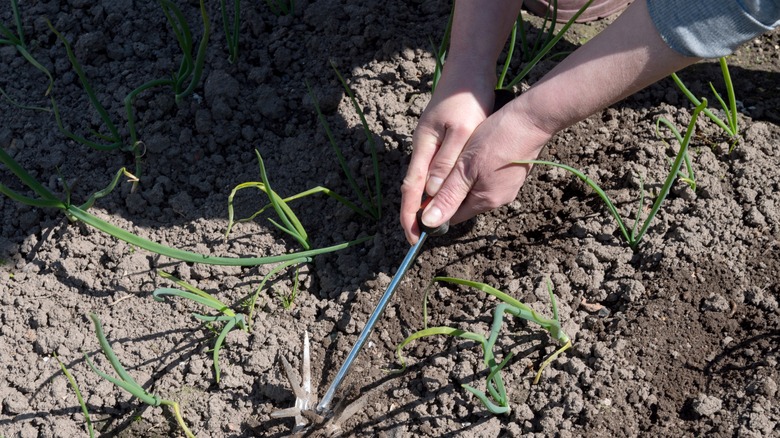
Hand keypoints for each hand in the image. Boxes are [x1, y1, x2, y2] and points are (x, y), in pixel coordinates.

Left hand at [402, 95, 552, 243]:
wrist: (531, 119)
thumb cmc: (496, 140)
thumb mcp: (465, 168)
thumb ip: (448, 195)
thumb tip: (429, 223)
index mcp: (486, 201)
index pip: (452, 216)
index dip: (436, 207)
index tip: (425, 189)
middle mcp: (499, 199)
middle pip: (464, 203)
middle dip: (450, 190)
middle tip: (443, 166)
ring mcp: (508, 186)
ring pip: (475, 189)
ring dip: (463, 178)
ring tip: (459, 157)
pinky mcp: (512, 173)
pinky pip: (487, 178)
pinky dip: (476, 170)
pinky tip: (475, 153)